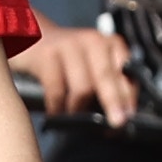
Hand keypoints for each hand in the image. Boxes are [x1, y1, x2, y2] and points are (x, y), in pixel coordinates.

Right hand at [13, 26, 141, 127]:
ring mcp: (68, 46)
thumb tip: (120, 116)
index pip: (127, 72)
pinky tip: (56, 114)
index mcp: (111, 44)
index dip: (129, 96)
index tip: (129, 117)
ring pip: (82, 87)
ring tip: (76, 120)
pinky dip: (58, 108)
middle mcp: (93, 40)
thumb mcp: (93, 65)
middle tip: (116, 123)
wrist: (32, 38)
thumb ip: (109, 85)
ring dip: (80, 109)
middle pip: (107, 76)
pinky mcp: (46, 55)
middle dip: (113, 102)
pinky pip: (57, 90)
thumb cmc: (68, 59)